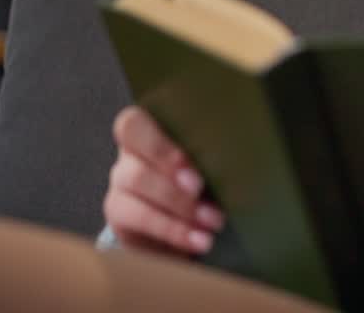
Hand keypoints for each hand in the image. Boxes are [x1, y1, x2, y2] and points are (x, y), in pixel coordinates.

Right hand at [102, 105, 224, 255]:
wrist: (194, 226)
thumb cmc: (212, 183)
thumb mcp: (216, 165)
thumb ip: (217, 154)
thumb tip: (242, 155)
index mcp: (154, 130)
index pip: (136, 122)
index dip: (158, 140)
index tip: (188, 159)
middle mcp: (131, 153)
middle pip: (133, 148)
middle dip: (168, 167)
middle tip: (199, 187)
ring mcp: (121, 183)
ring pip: (135, 182)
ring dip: (177, 203)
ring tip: (213, 221)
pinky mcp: (120, 215)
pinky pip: (138, 219)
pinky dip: (173, 231)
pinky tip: (199, 240)